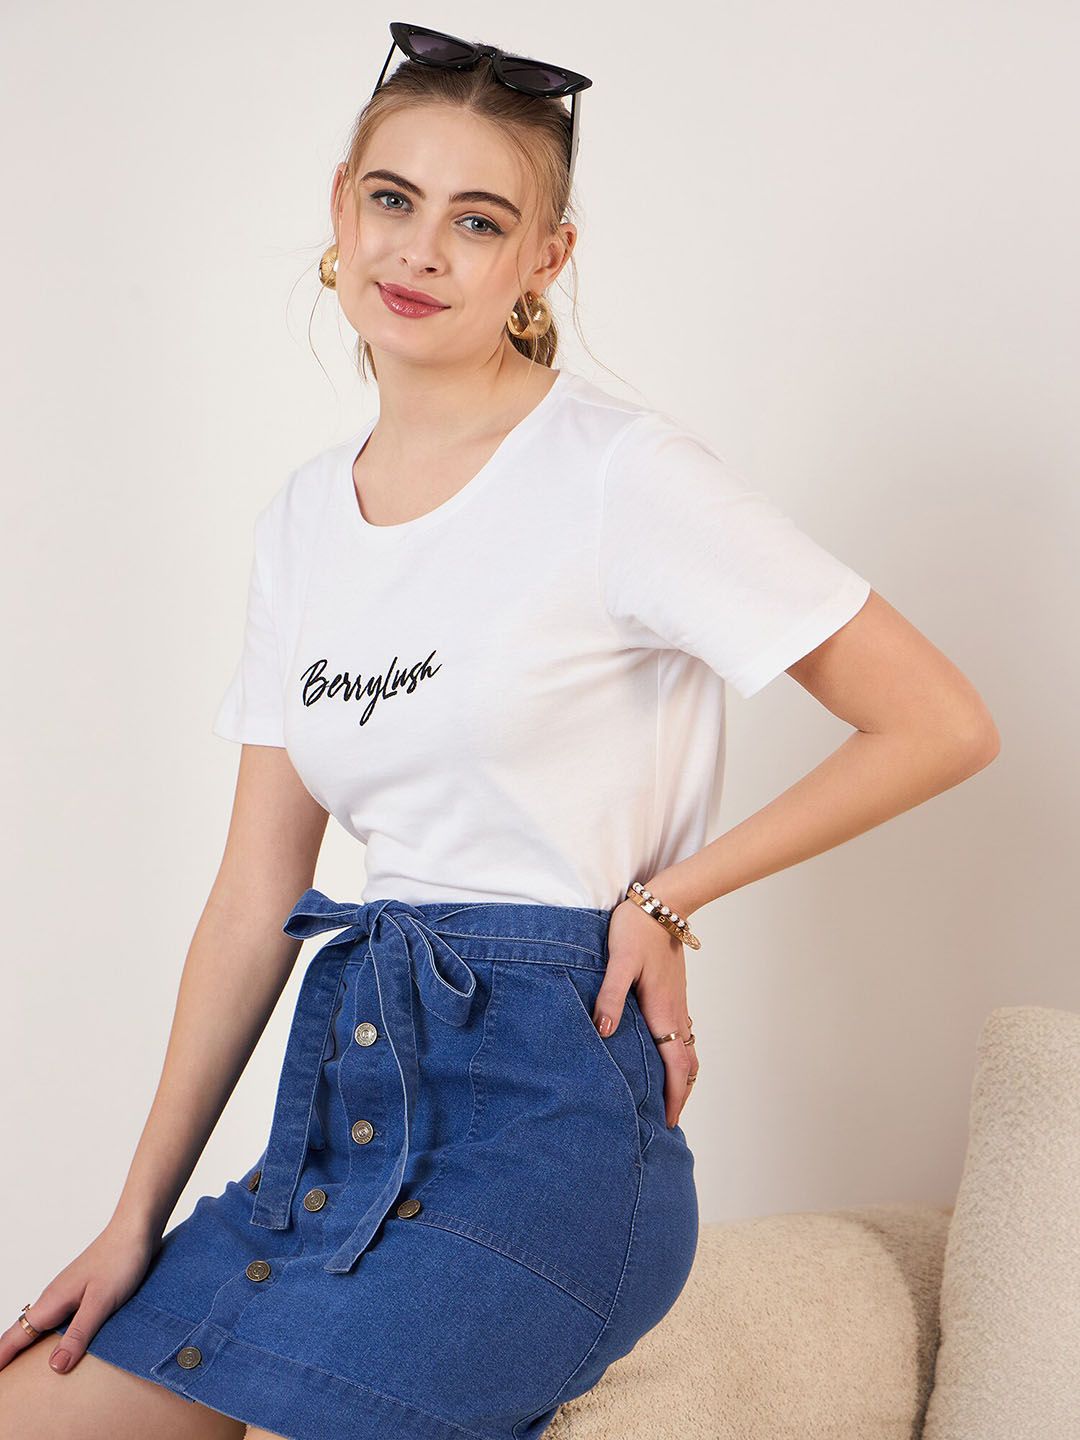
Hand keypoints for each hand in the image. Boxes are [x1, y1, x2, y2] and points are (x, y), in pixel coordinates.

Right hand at [0, 1213, 161, 1374]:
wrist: (136, 1229)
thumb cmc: (120, 1260)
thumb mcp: (101, 1302)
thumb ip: (78, 1334)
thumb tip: (54, 1367)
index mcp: (52, 1302)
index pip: (16, 1336)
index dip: (1, 1359)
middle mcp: (54, 1299)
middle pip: (24, 1334)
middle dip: (10, 1356)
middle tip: (8, 1383)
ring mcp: (67, 1295)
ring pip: (41, 1327)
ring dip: (31, 1348)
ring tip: (24, 1371)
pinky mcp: (83, 1294)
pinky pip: (60, 1320)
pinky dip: (53, 1336)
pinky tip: (62, 1346)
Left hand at [596, 897, 698, 1129]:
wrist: (662, 904)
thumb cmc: (636, 931)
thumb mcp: (618, 962)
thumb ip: (610, 996)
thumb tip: (605, 1031)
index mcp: (663, 1012)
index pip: (677, 1067)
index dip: (675, 1097)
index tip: (670, 1122)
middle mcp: (675, 1013)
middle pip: (687, 1065)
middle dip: (681, 1094)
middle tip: (668, 1119)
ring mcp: (678, 1004)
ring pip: (686, 1050)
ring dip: (681, 1075)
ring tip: (666, 1095)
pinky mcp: (674, 994)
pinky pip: (681, 1033)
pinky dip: (678, 1054)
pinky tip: (663, 1054)